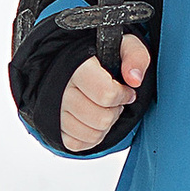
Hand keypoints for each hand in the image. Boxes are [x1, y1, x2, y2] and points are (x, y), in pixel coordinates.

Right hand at [59, 33, 149, 149]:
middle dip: (115, 111)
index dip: (123, 96)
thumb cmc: (103, 56)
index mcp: (76, 67)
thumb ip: (135, 56)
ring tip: (105, 109)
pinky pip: (78, 144)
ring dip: (105, 125)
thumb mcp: (124, 46)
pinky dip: (92, 137)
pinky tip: (95, 121)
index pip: (105, 94)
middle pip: (101, 118)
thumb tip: (134, 79)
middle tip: (115, 100)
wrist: (76, 64)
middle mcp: (61, 90)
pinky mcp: (54, 128)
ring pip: (91, 134)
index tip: (127, 91)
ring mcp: (55, 111)